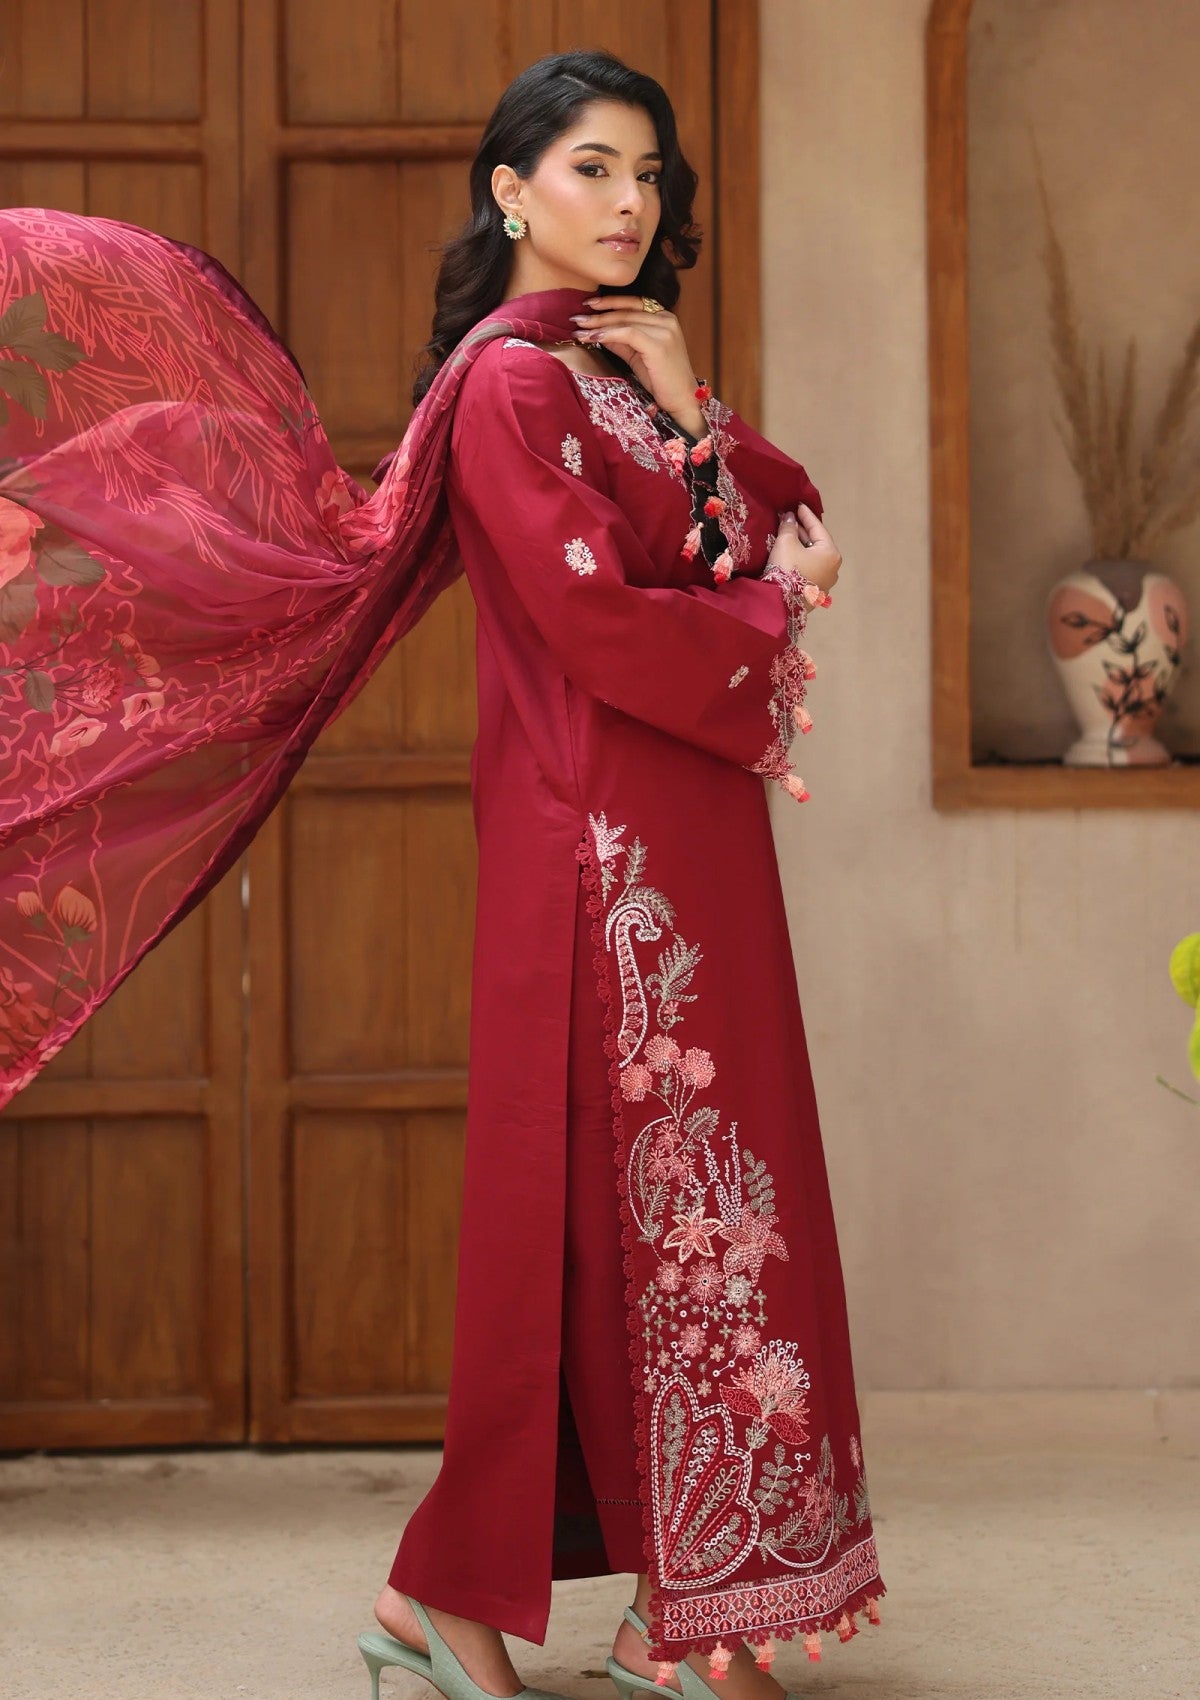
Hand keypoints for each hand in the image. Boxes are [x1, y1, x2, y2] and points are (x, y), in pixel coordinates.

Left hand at [570, 295, 704, 434]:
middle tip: (575, 318)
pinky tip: (593, 338)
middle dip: (598, 315)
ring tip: (579, 331)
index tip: (588, 304)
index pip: (632, 303)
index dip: (609, 302)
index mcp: (664, 317)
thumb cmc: (662, 381)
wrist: (682, 400)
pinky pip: (628, 334)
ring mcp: (664, 330)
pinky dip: (609, 335)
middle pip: (626, 311)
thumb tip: (597, 331)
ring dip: (598, 325)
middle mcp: (666, 319)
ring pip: (625, 321)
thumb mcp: (637, 356)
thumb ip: (621, 341)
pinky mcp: (659, 344)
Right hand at [768, 504, 840, 594]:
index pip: (818, 528)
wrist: (781, 604)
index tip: (799, 505)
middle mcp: (833, 568)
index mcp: (831, 553)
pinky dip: (802, 561)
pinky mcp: (815, 594)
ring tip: (790, 537)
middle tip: (792, 520)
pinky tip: (792, 556)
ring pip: (814, 558)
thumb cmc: (788, 568)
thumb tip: (790, 518)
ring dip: (802, 547)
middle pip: (817, 544)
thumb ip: (789, 527)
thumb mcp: (786, 543)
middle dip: (804, 532)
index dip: (806, 515)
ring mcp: (826, 583)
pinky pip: (810, 570)